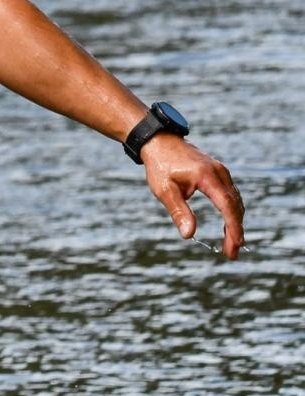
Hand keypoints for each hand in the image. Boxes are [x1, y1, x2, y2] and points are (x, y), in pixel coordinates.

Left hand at [140, 135, 244, 259]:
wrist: (159, 141)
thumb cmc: (160, 165)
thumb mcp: (164, 190)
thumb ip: (178, 211)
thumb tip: (188, 235)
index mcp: (207, 176)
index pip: (227, 205)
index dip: (233, 227)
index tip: (235, 245)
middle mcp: (219, 173)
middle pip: (235, 206)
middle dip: (235, 231)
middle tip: (232, 254)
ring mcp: (221, 172)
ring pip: (235, 201)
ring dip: (235, 223)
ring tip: (231, 245)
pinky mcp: (219, 173)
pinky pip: (230, 195)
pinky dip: (232, 212)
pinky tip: (228, 226)